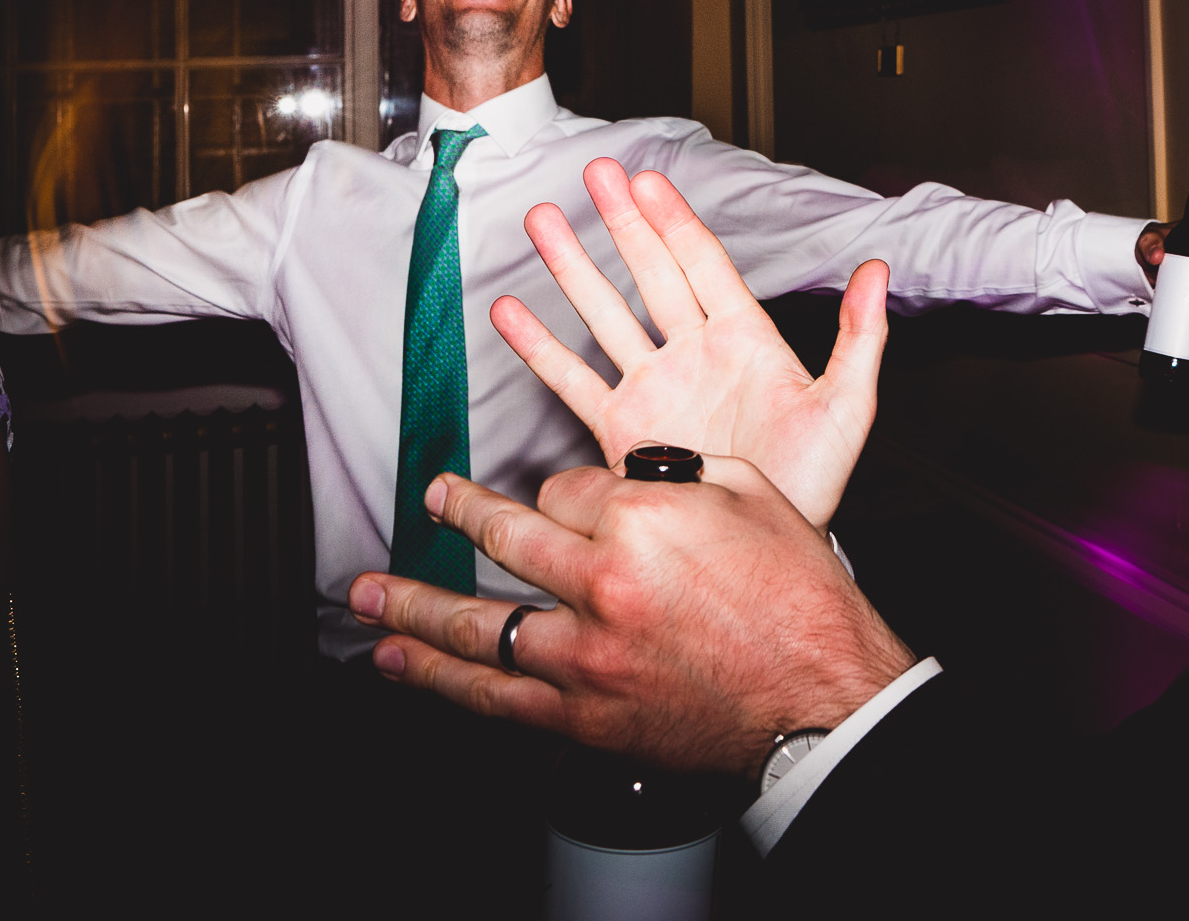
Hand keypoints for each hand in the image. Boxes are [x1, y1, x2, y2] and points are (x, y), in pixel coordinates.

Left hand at [348, 461, 916, 773]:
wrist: (821, 696)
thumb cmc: (799, 599)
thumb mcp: (750, 495)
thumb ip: (675, 474)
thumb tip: (626, 474)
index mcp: (641, 519)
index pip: (566, 486)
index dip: (569, 488)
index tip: (575, 497)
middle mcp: (601, 582)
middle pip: (506, 536)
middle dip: (460, 514)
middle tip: (432, 502)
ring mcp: (585, 653)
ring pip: (476, 621)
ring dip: (412, 603)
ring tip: (367, 593)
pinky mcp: (583, 713)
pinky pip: (492, 694)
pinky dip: (437, 677)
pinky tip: (399, 661)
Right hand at [491, 158, 887, 529]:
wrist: (762, 558)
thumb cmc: (812, 484)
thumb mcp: (845, 409)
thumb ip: (860, 338)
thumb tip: (878, 271)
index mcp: (746, 341)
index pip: (703, 264)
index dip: (674, 220)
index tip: (647, 179)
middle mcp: (694, 356)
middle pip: (649, 272)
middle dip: (621, 222)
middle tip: (594, 173)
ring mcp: (655, 389)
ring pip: (605, 314)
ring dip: (574, 269)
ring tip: (542, 223)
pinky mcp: (621, 431)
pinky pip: (573, 379)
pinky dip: (540, 347)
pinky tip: (512, 313)